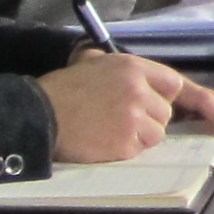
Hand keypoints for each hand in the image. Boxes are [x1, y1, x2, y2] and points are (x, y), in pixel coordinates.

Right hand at [44, 49, 180, 163]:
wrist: (40, 114)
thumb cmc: (63, 89)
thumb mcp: (93, 62)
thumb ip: (121, 67)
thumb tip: (141, 76)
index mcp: (132, 67)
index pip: (173, 83)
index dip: (166, 96)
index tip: (159, 104)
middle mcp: (138, 90)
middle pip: (165, 112)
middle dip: (149, 118)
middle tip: (122, 119)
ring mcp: (133, 118)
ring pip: (156, 133)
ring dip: (140, 136)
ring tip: (112, 130)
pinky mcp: (125, 144)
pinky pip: (140, 150)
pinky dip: (126, 149)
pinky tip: (104, 141)